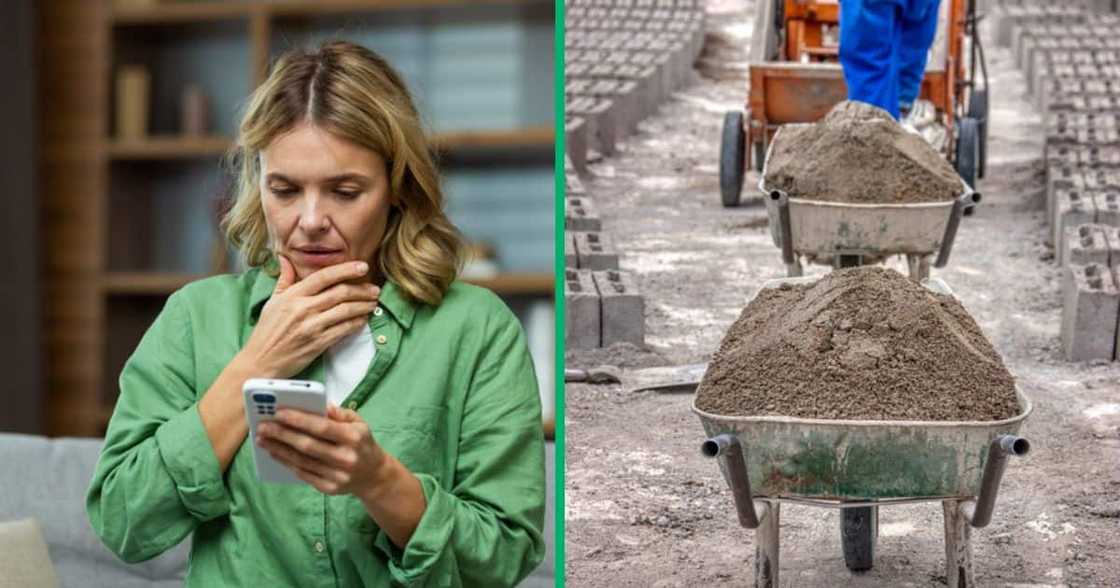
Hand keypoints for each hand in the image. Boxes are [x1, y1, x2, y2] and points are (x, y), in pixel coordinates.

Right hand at [238, 255, 379, 378]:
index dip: (346, 269)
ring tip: (373, 302)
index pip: (324, 276)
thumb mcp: (272, 302)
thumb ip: (284, 279)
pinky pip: (344, 329)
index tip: (362, 266)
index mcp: (293, 295)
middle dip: (362, 289)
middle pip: (340, 292)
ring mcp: (312, 326)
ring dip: (364, 305)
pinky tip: (363, 319)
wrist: (261, 361)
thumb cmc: (267, 331)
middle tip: (374, 288)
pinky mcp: (318, 343)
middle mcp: (303, 308)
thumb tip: (285, 258)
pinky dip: (357, 323)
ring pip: (346, 310)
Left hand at [256, 404, 390, 495]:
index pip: (322, 427)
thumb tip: (319, 404)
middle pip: (307, 445)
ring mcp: (338, 475)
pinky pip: (303, 474)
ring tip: (263, 439)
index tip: (278, 413)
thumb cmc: (362, 443)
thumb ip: (339, 413)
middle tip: (263, 426)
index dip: (298, 420)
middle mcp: (346, 458)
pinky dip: (287, 463)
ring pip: (301, 461)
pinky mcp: (330, 488)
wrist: (374, 475)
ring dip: (279, 449)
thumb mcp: (359, 423)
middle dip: (282, 435)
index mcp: (354, 437)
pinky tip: (275, 453)